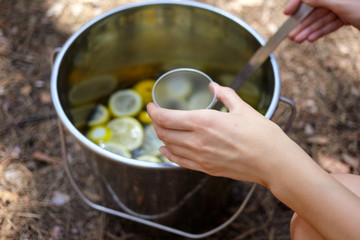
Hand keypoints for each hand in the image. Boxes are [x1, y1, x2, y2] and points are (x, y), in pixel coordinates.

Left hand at [147, 83, 291, 185]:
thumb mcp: (242, 108)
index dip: (154, 111)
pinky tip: (166, 149)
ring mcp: (200, 157)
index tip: (151, 106)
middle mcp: (197, 141)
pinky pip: (179, 162)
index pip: (166, 117)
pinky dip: (169, 154)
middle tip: (156, 116)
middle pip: (164, 132)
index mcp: (204, 122)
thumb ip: (225, 94)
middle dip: (156, 122)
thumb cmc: (262, 135)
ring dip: (161, 136)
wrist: (273, 162)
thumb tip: (214, 86)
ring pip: (170, 146)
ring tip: (161, 129)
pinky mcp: (206, 169)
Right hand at [284, 0, 359, 42]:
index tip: (287, 13)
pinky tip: (311, 38)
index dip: (298, 2)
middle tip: (291, 34)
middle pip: (316, 7)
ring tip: (298, 40)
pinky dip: (322, 31)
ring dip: (310, 30)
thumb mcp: (341, 3)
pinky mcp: (349, 15)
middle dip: (303, 22)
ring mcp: (345, 5)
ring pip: (323, 17)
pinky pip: (332, 23)